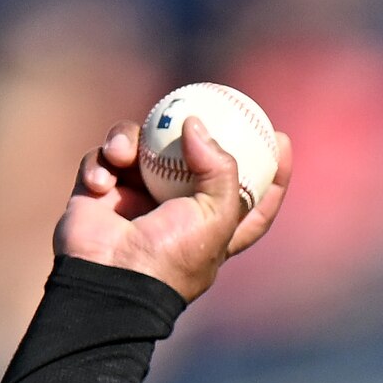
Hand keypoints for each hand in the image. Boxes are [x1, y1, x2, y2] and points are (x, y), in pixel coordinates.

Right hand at [53, 111, 284, 304]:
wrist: (107, 279)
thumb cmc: (168, 257)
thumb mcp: (215, 219)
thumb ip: (221, 170)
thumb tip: (195, 123)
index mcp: (213, 230)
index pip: (252, 201)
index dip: (273, 174)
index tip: (282, 140)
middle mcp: (176, 212)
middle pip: (192, 160)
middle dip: (198, 131)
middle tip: (207, 102)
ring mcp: (135, 199)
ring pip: (139, 145)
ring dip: (127, 139)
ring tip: (121, 153)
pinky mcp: (100, 193)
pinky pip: (102, 159)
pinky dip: (100, 164)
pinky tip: (100, 182)